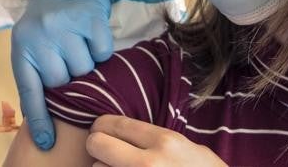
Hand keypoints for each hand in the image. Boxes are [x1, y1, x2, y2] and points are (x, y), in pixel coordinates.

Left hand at [12, 0, 113, 149]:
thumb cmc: (48, 23)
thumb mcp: (31, 46)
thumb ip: (36, 77)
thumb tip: (45, 124)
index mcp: (22, 47)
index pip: (30, 90)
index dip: (38, 119)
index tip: (45, 143)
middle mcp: (40, 35)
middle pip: (63, 82)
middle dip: (68, 77)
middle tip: (66, 57)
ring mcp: (64, 25)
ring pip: (85, 69)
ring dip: (85, 62)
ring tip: (77, 43)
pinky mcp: (89, 17)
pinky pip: (102, 52)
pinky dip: (100, 48)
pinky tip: (89, 34)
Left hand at [87, 115, 225, 166]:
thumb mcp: (190, 150)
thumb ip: (158, 140)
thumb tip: (126, 133)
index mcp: (165, 142)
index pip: (114, 124)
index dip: (102, 125)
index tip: (100, 129)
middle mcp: (148, 164)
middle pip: (97, 144)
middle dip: (97, 145)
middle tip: (103, 150)